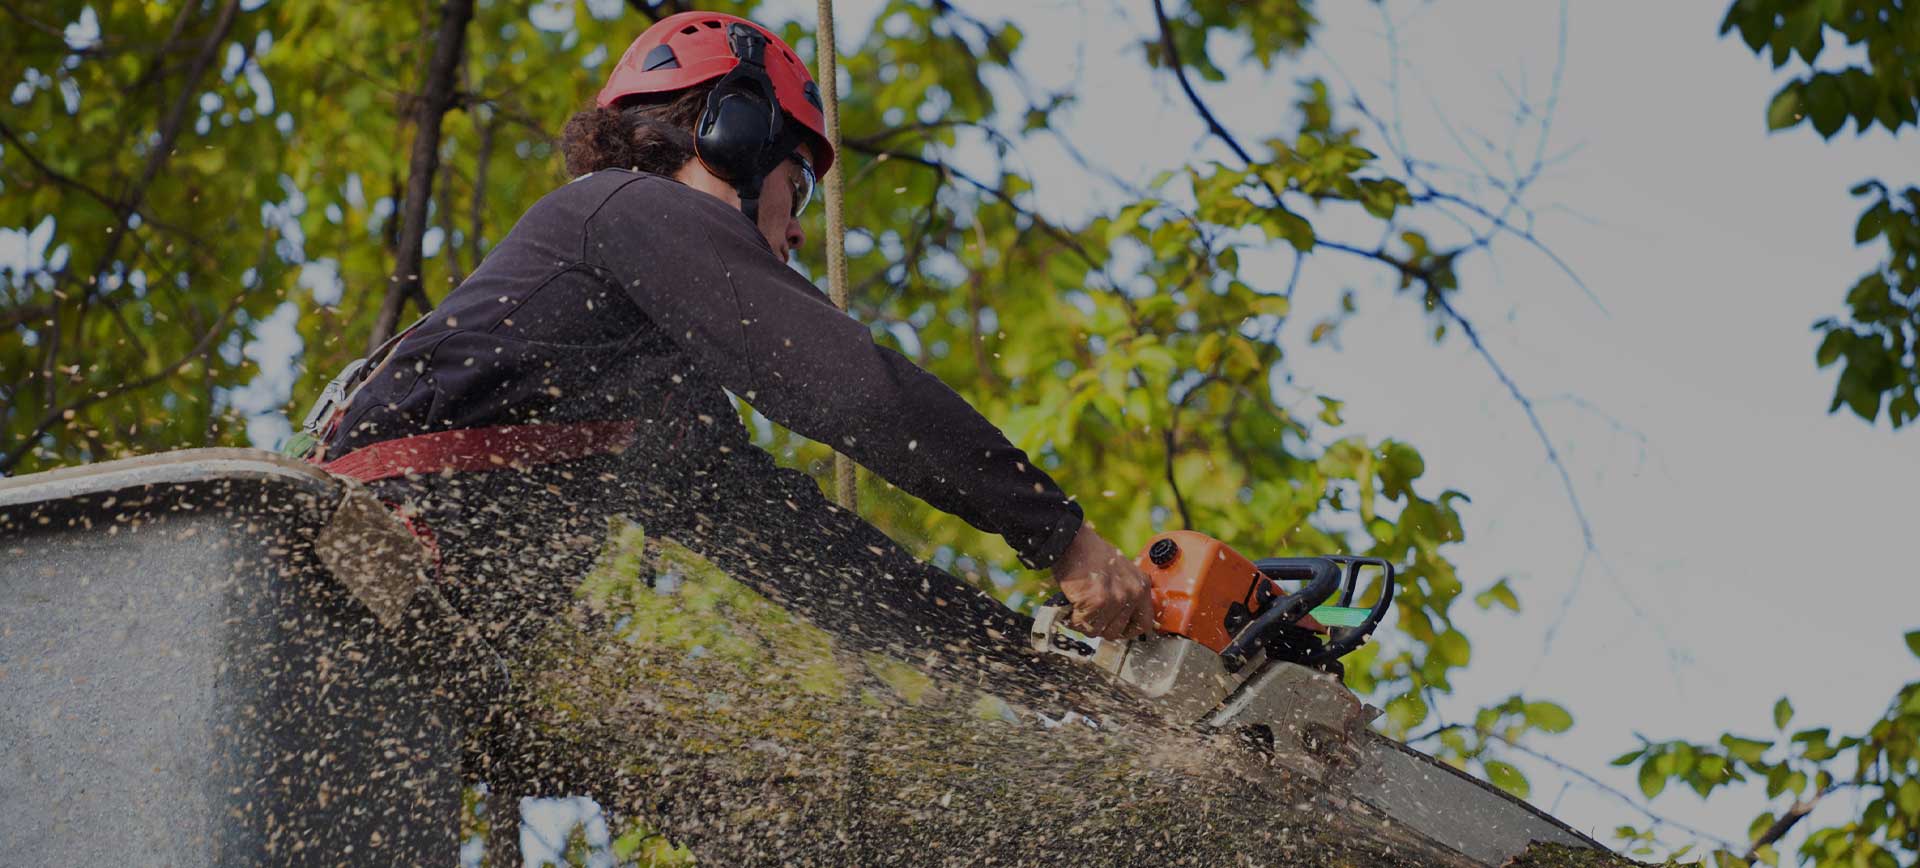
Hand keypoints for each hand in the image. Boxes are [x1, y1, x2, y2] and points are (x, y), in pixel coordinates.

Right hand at [1050, 523, 1156, 640]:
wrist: (1073, 541)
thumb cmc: (1091, 555)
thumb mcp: (1121, 571)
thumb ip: (1127, 593)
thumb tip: (1122, 618)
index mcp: (1142, 585)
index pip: (1145, 624)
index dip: (1127, 630)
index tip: (1114, 627)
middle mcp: (1134, 592)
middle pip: (1117, 631)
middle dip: (1100, 627)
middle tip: (1090, 615)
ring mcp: (1117, 598)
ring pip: (1099, 631)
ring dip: (1086, 623)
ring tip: (1080, 607)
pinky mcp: (1098, 601)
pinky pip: (1084, 625)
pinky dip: (1074, 619)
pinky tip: (1072, 605)